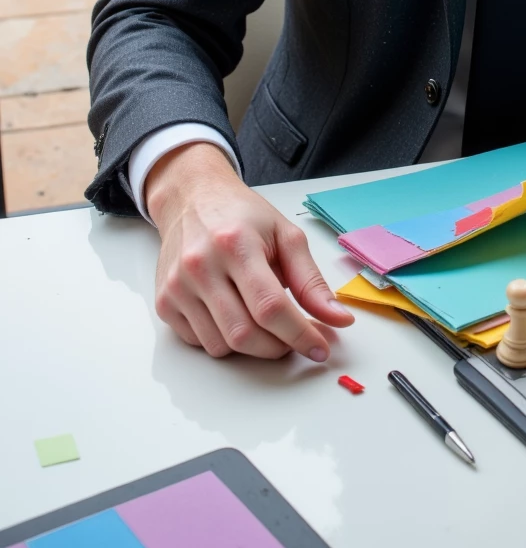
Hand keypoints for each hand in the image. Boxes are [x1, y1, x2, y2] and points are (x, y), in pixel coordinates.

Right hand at [146, 142, 354, 360]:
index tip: (320, 349)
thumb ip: (312, 281)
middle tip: (295, 339)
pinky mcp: (164, 303)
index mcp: (235, 244)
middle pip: (244, 334)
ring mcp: (177, 287)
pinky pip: (200, 343)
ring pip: (221, 346)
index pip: (270, 306)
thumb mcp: (286, 235)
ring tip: (265, 322)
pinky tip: (234, 314)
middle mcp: (200, 266)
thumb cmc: (242, 216)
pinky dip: (224, 340)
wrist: (192, 199)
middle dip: (278, 347)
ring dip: (252, 347)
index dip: (299, 334)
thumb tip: (338, 320)